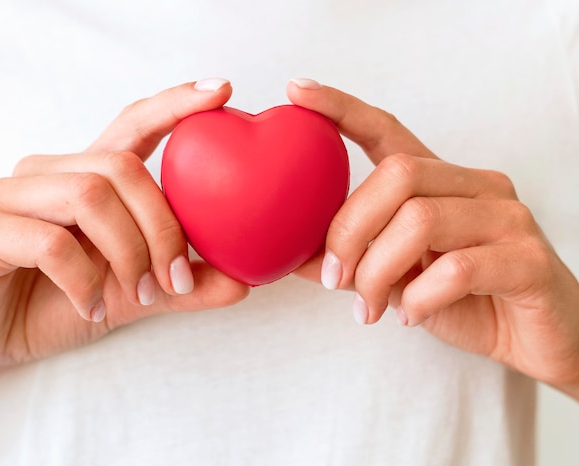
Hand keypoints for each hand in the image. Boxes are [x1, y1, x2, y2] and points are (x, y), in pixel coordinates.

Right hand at [0, 80, 248, 392]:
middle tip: (175, 279)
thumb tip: (244, 283)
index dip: (175, 105)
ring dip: (129, 254)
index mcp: (89, 178)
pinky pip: (50, 241)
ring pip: (90, 196)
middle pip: (123, 169)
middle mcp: (50, 174)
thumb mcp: (136, 294)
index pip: (134, 125)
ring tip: (140, 295)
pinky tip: (90, 306)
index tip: (221, 91)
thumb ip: (185, 286)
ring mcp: (13, 196)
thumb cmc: (64, 305)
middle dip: (163, 228)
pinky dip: (84, 280)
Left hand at [287, 79, 578, 399]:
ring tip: (369, 307)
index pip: (386, 130)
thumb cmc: (465, 300)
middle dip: (349, 231)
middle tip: (334, 278)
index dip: (341, 108)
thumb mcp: (397, 277)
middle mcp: (475, 186)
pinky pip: (457, 268)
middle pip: (396, 176)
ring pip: (421, 219)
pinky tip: (410, 316)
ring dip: (378, 272)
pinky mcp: (527, 258)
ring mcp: (506, 217)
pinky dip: (419, 299)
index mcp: (439, 182)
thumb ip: (352, 260)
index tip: (297, 92)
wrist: (537, 339)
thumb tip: (292, 255)